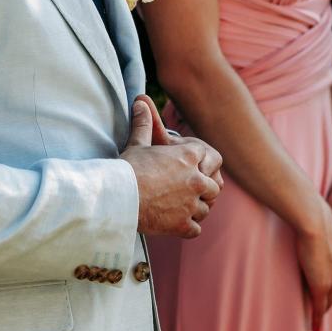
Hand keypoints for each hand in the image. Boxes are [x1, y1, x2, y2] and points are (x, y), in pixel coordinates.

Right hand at [121, 97, 222, 237]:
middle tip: (186, 192)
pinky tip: (175, 223)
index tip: (189, 169)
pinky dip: (187, 227)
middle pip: (214, 187)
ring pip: (206, 209)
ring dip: (196, 209)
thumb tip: (140, 102)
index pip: (211, 158)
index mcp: (188, 157)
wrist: (118, 198)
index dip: (201, 164)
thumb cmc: (127, 169)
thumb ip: (144, 124)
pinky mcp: (183, 225)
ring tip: (179, 208)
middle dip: (203, 190)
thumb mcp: (137, 144)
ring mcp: (191, 205)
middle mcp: (195, 181)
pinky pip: (196, 229)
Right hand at [295, 199, 331, 330]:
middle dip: (329, 302)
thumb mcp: (328, 233)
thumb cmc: (317, 222)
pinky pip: (319, 308)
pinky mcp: (321, 287)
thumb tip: (318, 234)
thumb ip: (327, 241)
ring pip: (328, 302)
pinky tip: (314, 329)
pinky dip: (317, 320)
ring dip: (322, 311)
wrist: (315, 224)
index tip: (329, 295)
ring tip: (315, 320)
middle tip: (320, 309)